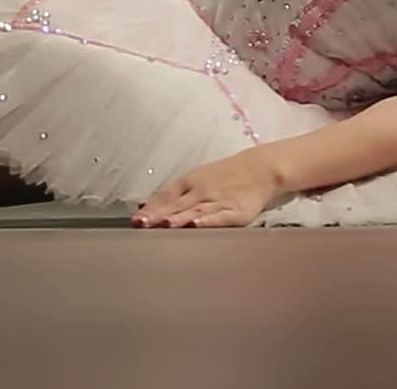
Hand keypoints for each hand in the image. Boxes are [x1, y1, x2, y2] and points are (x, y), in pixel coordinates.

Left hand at [132, 149, 279, 228]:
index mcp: (190, 182)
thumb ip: (172, 196)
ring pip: (194, 211)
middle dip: (158, 216)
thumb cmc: (226, 176)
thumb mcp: (197, 179)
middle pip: (177, 205)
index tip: (136, 219)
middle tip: (143, 224)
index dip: (151, 208)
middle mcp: (201, 191)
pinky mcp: (234, 212)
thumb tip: (147, 206)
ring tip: (164, 224)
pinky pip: (218, 217)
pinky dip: (207, 221)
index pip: (166, 196)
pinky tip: (196, 225)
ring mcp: (217, 201)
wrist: (260, 170)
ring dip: (178, 218)